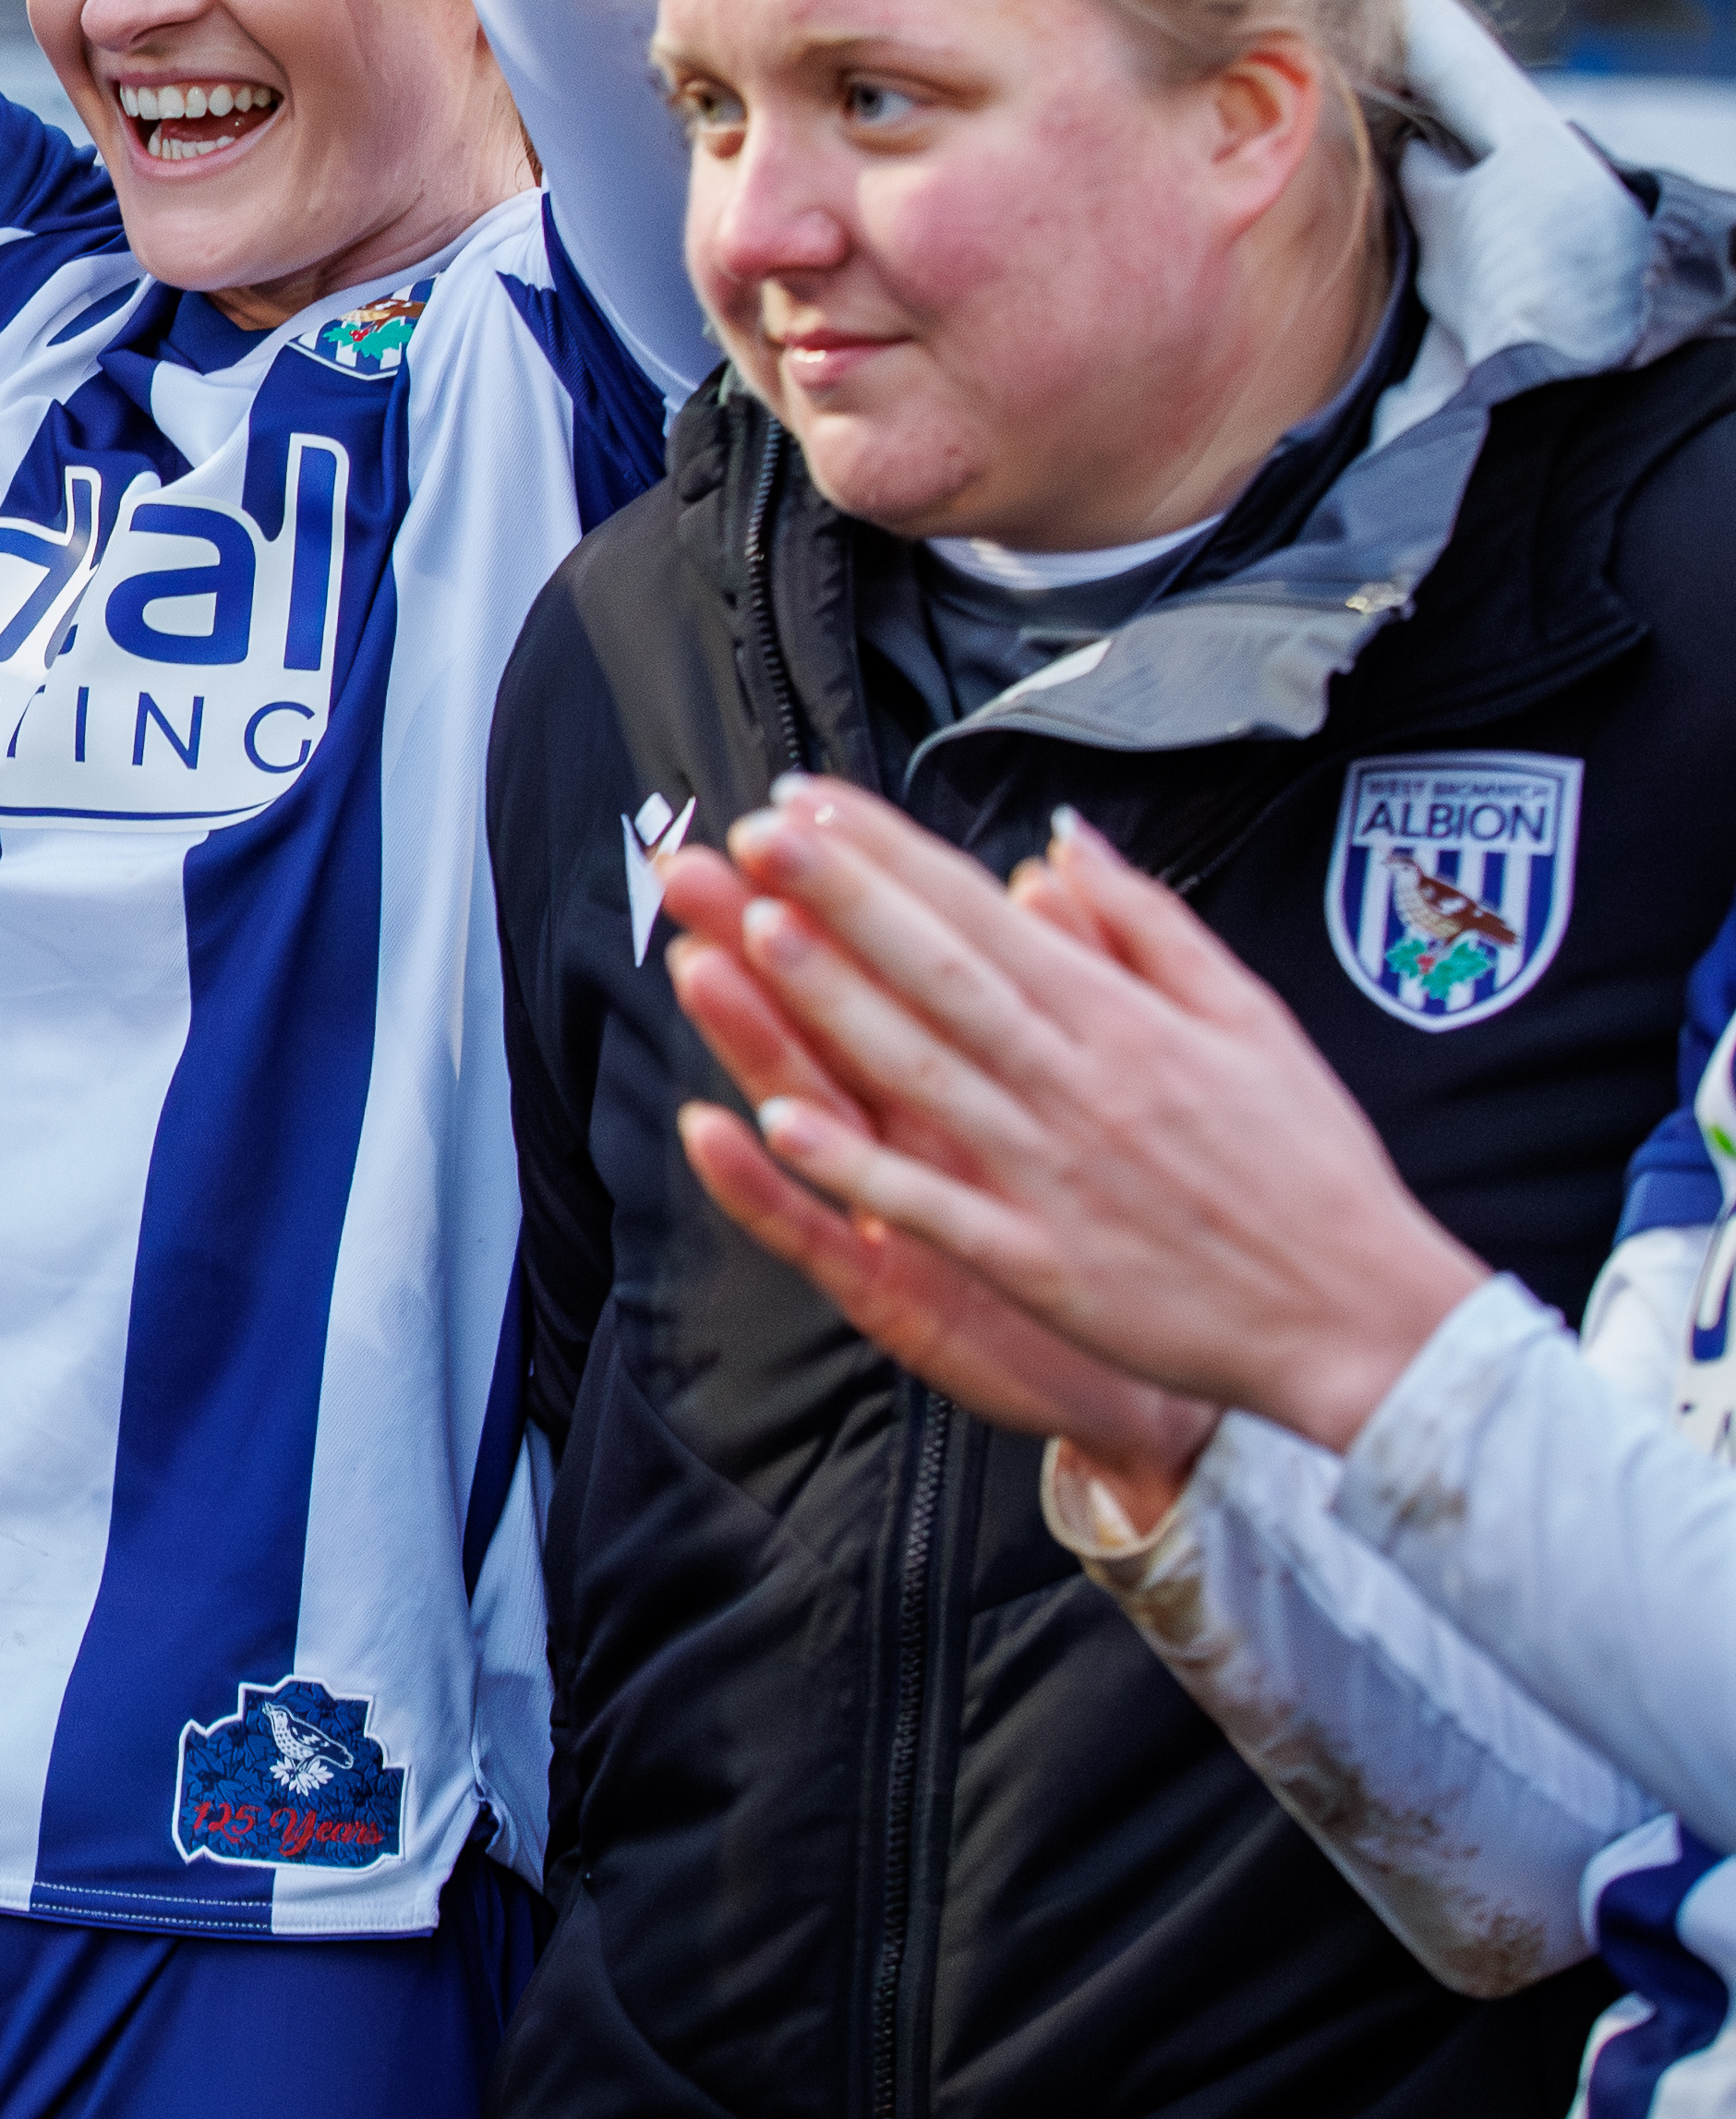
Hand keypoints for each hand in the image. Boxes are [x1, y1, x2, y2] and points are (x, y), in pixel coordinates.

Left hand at [658, 783, 1490, 1454]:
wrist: (1364, 1315)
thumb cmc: (1310, 1167)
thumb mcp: (1254, 1020)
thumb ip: (1149, 925)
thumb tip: (1064, 838)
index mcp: (1125, 1023)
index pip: (983, 917)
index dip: (890, 856)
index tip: (811, 803)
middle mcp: (1079, 1086)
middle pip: (940, 976)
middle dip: (844, 898)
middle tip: (756, 833)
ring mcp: (1053, 1176)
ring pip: (923, 1073)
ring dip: (836, 1003)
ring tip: (755, 933)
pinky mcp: (1042, 1265)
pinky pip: (937, 1209)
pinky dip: (862, 1169)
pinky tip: (782, 1125)